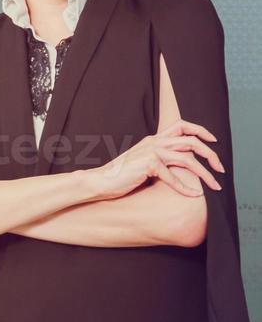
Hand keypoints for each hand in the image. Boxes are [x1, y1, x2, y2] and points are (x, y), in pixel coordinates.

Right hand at [84, 119, 223, 199]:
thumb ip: (161, 159)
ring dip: (205, 174)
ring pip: (188, 159)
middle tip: (220, 168)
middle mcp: (154, 142)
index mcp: (153, 139)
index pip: (181, 125)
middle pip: (191, 141)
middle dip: (211, 155)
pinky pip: (174, 177)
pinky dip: (186, 188)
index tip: (213, 141)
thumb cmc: (121, 176)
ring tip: (215, 186)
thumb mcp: (144, 163)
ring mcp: (151, 152)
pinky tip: (193, 195)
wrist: (100, 181)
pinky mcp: (148, 164)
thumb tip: (182, 166)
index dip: (200, 130)